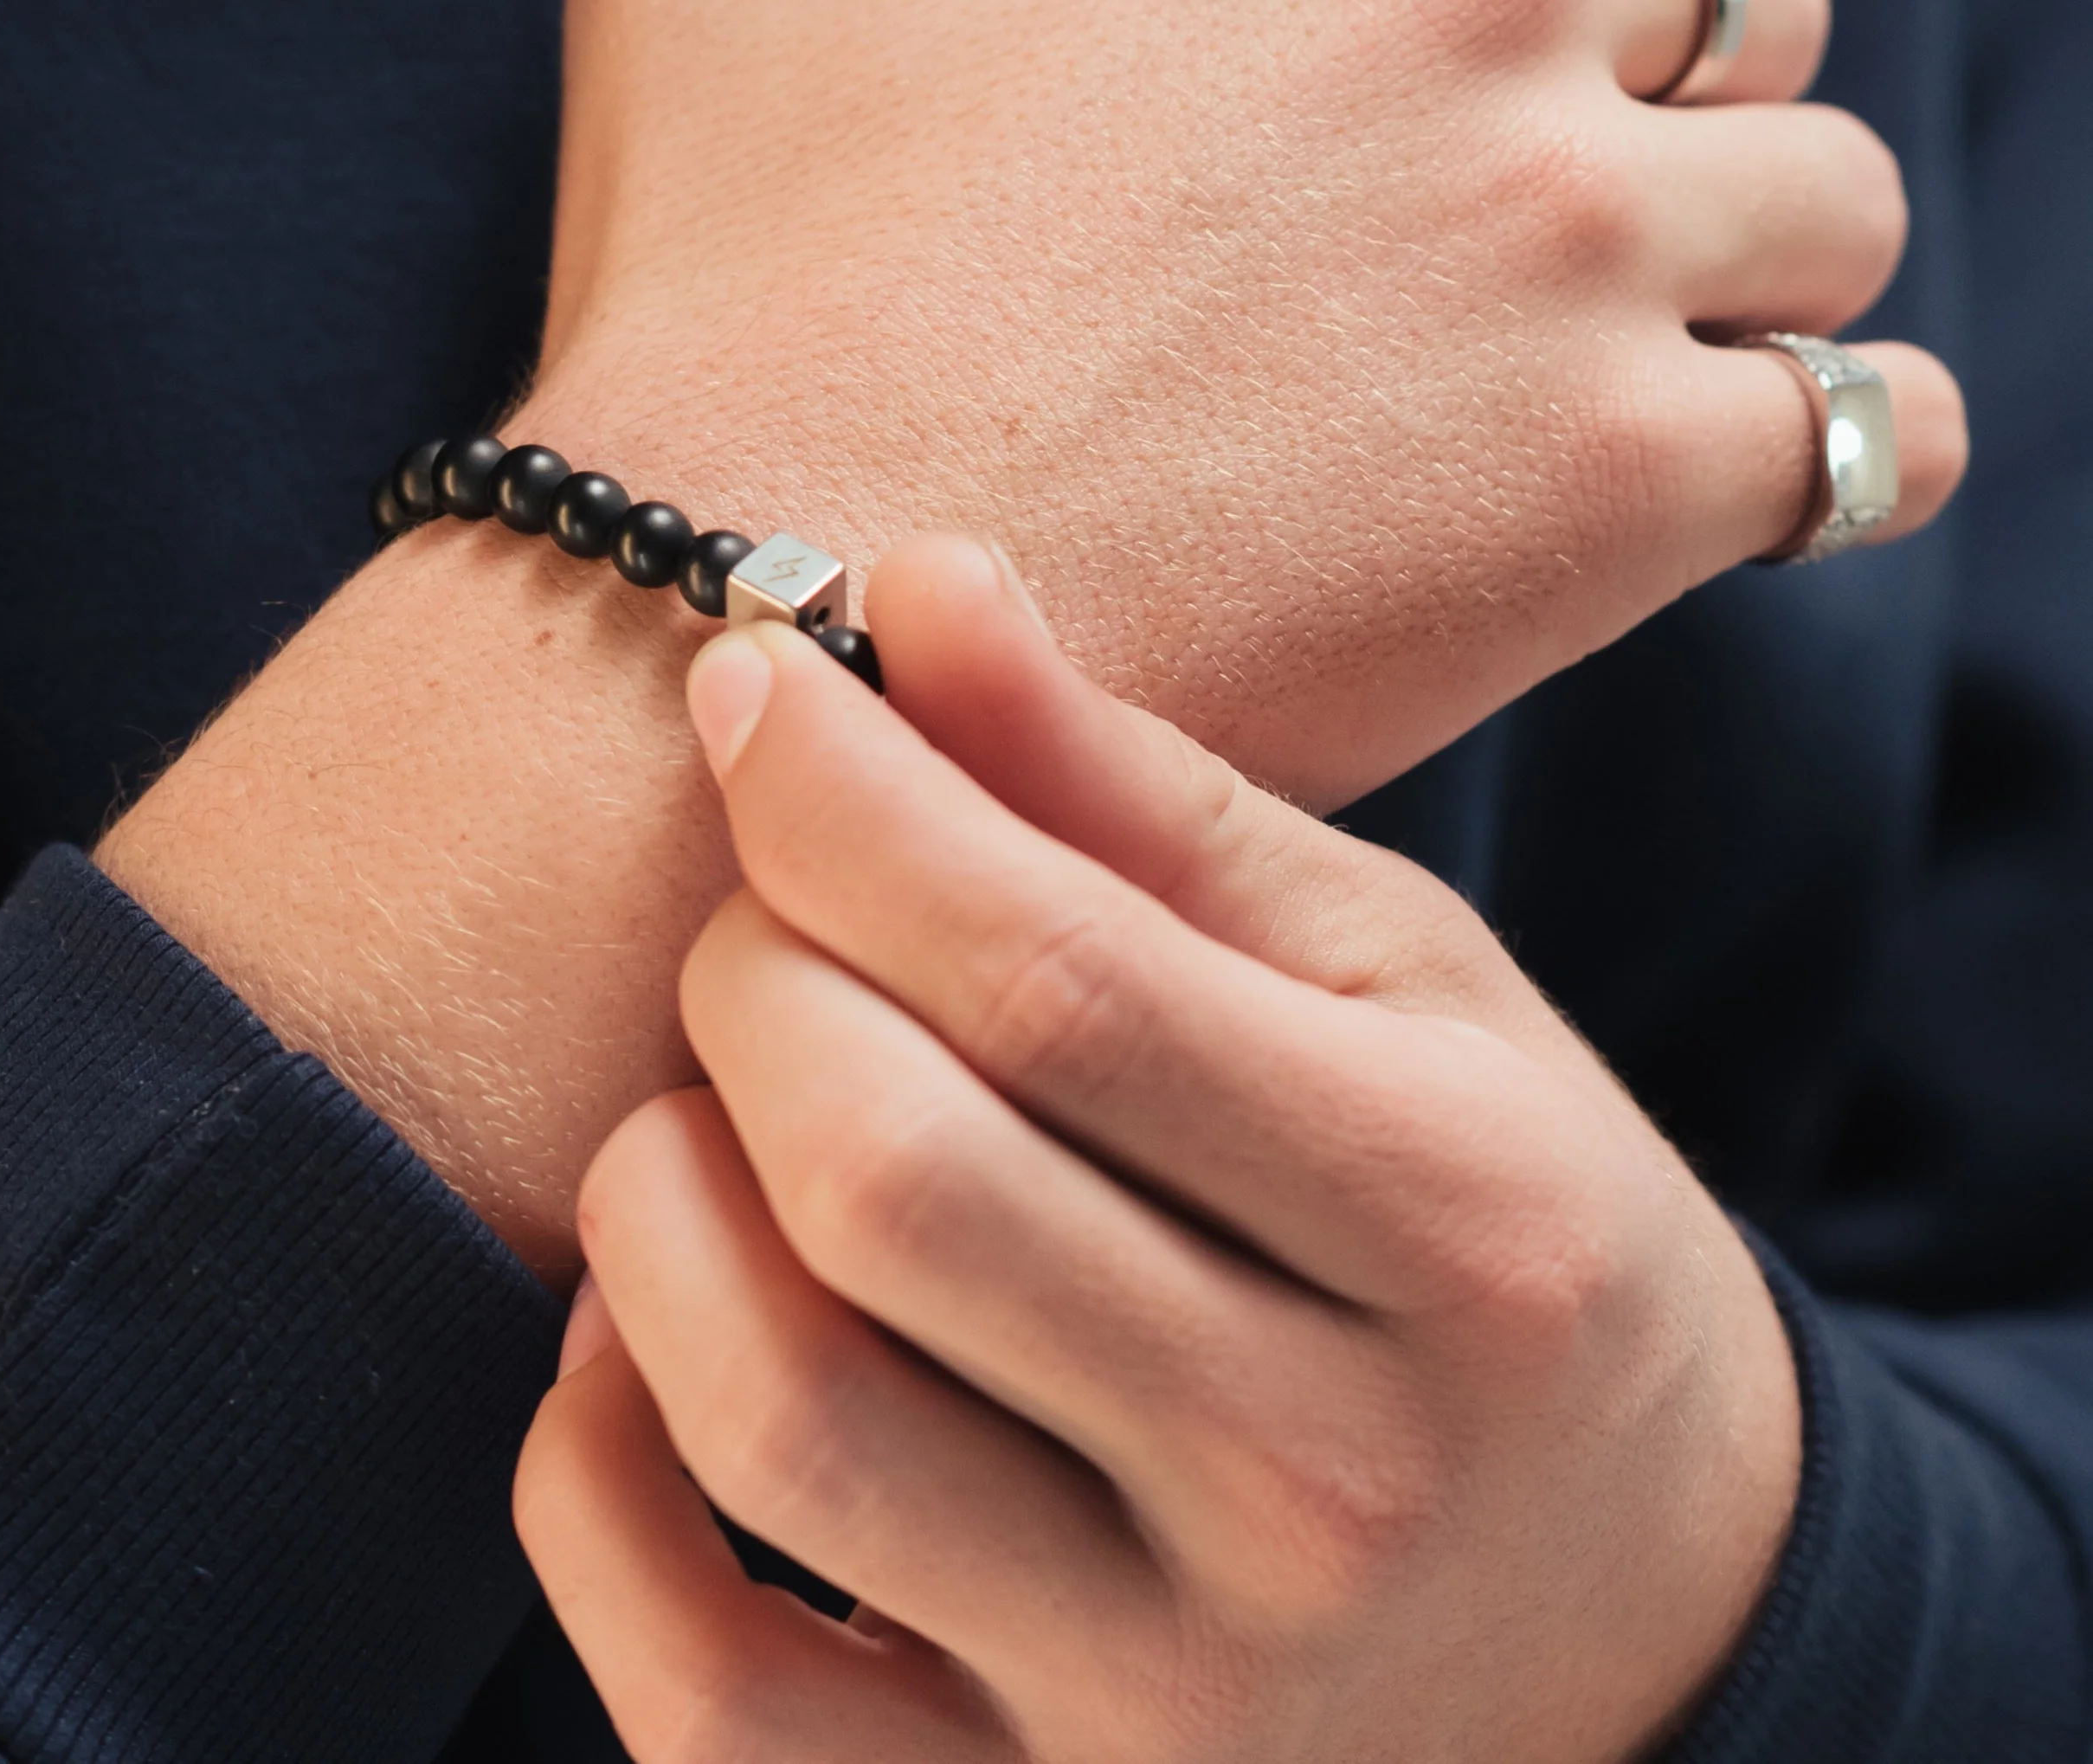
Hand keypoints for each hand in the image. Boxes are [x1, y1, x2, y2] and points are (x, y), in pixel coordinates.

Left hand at [518, 538, 1802, 1762]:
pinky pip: (696, 1691)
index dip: (848, 796)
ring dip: (658, 1192)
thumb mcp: (1394, 984)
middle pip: (886, 1176)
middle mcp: (1325, 1498)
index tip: (755, 678)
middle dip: (754, 975)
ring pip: (771, 1411)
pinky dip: (592, 1473)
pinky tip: (639, 1336)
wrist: (1645, 1627)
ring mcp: (1166, 1714)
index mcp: (1457, 1235)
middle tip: (774, 920)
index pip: (1055, 979)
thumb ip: (1145, 795)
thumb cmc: (1497, 1240)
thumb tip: (919, 585)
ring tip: (717, 1116)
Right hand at [530, 0, 1962, 804]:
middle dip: (1676, 65)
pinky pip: (1870, 432)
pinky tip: (1722, 482)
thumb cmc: (724, 260)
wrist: (746, 604)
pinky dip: (1828, 449)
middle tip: (1549, 180)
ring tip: (1611, 348)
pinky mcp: (1619, 486)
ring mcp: (1569, 236)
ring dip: (1748, 258)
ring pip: (1829, 199)